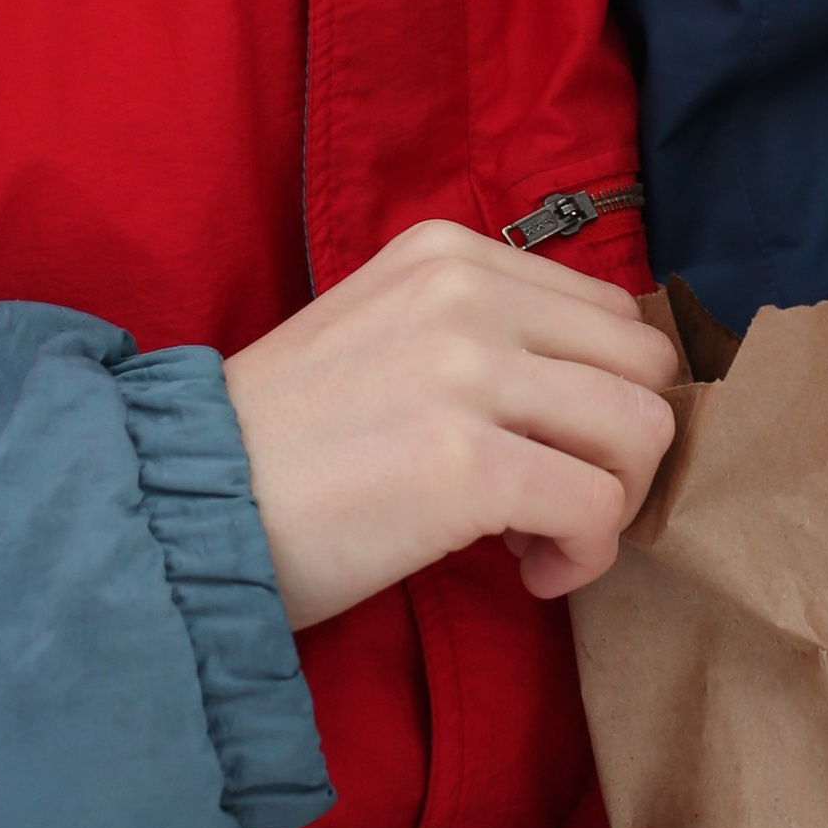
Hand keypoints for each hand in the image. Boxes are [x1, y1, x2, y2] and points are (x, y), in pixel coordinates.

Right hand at [223, 221, 680, 629]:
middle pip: (647, 366)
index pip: (612, 312)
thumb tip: (609, 390)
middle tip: (555, 503)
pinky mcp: (464, 462)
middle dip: (624, 450)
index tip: (550, 452)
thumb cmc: (286, 446)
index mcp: (448, 253)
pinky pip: (597, 508)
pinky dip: (583, 557)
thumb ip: (488, 337)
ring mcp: (465, 371)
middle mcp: (465, 292)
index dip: (606, 396)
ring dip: (610, 505)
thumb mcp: (387, 336)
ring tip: (534, 541)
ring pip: (643, 431)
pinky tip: (527, 574)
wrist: (181, 508)